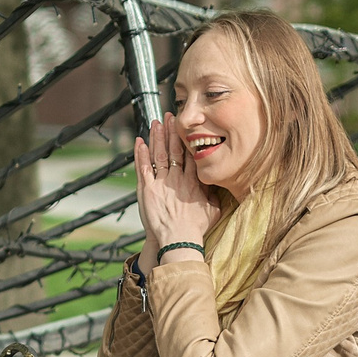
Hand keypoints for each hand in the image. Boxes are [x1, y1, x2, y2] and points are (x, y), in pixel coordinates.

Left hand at [132, 115, 217, 261]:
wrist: (179, 240)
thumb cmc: (196, 229)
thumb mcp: (213, 210)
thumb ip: (214, 196)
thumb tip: (218, 186)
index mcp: (193, 181)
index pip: (189, 154)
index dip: (186, 139)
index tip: (185, 127)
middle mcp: (177, 178)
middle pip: (174, 149)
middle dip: (172, 131)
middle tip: (170, 116)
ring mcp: (161, 183)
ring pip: (158, 155)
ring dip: (157, 137)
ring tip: (155, 123)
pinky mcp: (148, 190)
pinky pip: (144, 167)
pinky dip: (141, 154)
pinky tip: (139, 142)